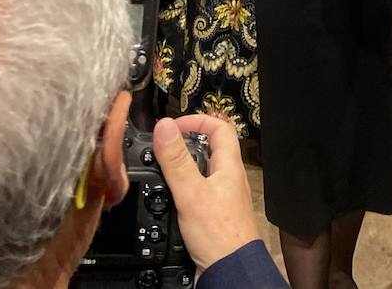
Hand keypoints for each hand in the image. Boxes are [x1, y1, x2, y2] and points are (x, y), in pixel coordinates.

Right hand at [152, 114, 258, 272]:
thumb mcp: (191, 193)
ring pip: (202, 172)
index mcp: (229, 167)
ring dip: (182, 167)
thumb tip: (164, 127)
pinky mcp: (213, 215)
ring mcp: (221, 198)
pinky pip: (197, 192)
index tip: (174, 127)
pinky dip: (182, 189)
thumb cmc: (220, 237)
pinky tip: (169, 198)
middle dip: (185, 143)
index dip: (197, 120)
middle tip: (163, 146)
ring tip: (162, 168)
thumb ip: (176, 161)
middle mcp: (228, 179)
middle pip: (209, 148)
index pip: (220, 128)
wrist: (230, 271)